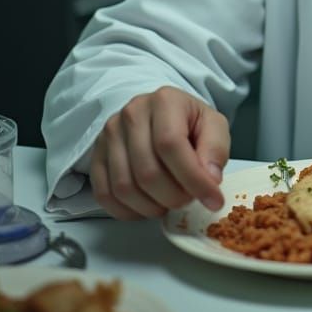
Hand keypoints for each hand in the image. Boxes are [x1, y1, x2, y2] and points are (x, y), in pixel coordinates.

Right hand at [89, 86, 228, 220]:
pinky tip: (148, 208)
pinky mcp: (96, 156)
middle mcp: (132, 114)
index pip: (171, 144)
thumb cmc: (189, 122)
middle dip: (173, 197)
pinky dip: (127, 211)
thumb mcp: (214, 126)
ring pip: (124, 187)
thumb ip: (216, 149)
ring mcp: (109, 135)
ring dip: (151, 207)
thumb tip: (210, 180)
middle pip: (147, 171)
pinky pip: (105, 194)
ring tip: (170, 203)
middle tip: (189, 201)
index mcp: (164, 100)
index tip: (212, 200)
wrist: (161, 115)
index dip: (193, 178)